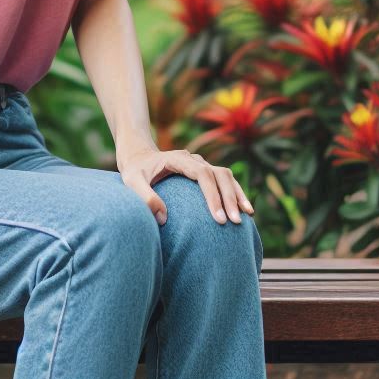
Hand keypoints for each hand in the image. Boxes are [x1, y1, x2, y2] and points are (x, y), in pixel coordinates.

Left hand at [117, 145, 254, 226]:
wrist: (138, 157)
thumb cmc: (135, 170)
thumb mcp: (132, 181)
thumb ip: (144, 197)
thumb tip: (163, 218)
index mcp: (178, 159)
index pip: (202, 174)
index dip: (212, 195)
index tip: (218, 218)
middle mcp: (193, 159)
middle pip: (219, 174)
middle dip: (229, 197)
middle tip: (234, 222)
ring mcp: (201, 164)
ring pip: (226, 175)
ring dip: (237, 194)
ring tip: (247, 216)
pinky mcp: (204, 172)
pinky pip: (225, 181)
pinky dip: (235, 193)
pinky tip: (244, 210)